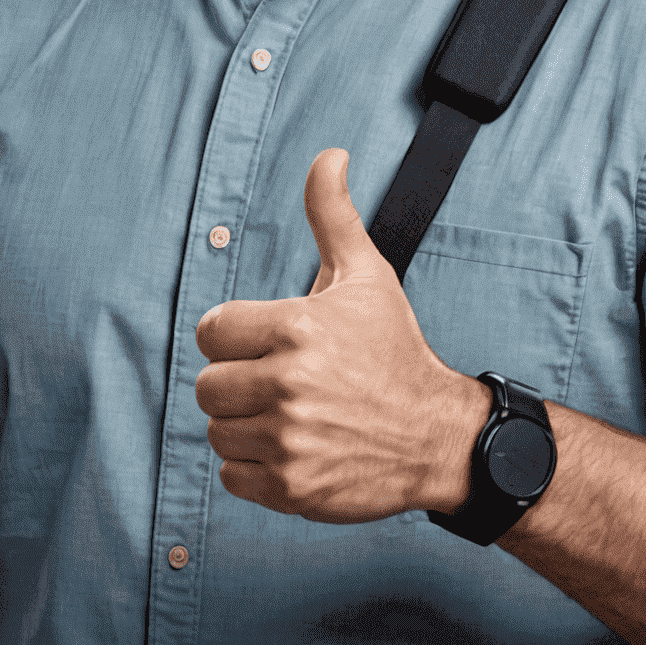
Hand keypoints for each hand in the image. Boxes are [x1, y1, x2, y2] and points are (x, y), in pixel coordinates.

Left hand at [194, 147, 491, 522]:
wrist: (436, 434)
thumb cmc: (394, 349)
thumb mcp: (366, 274)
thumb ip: (333, 214)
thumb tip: (330, 155)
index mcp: (296, 328)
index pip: (212, 331)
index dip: (236, 334)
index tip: (266, 341)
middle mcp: (288, 385)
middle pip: (208, 384)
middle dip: (237, 380)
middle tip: (278, 379)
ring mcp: (288, 440)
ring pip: (219, 430)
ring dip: (245, 424)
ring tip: (288, 413)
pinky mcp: (290, 488)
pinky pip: (232, 476)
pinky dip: (254, 466)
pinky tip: (291, 447)